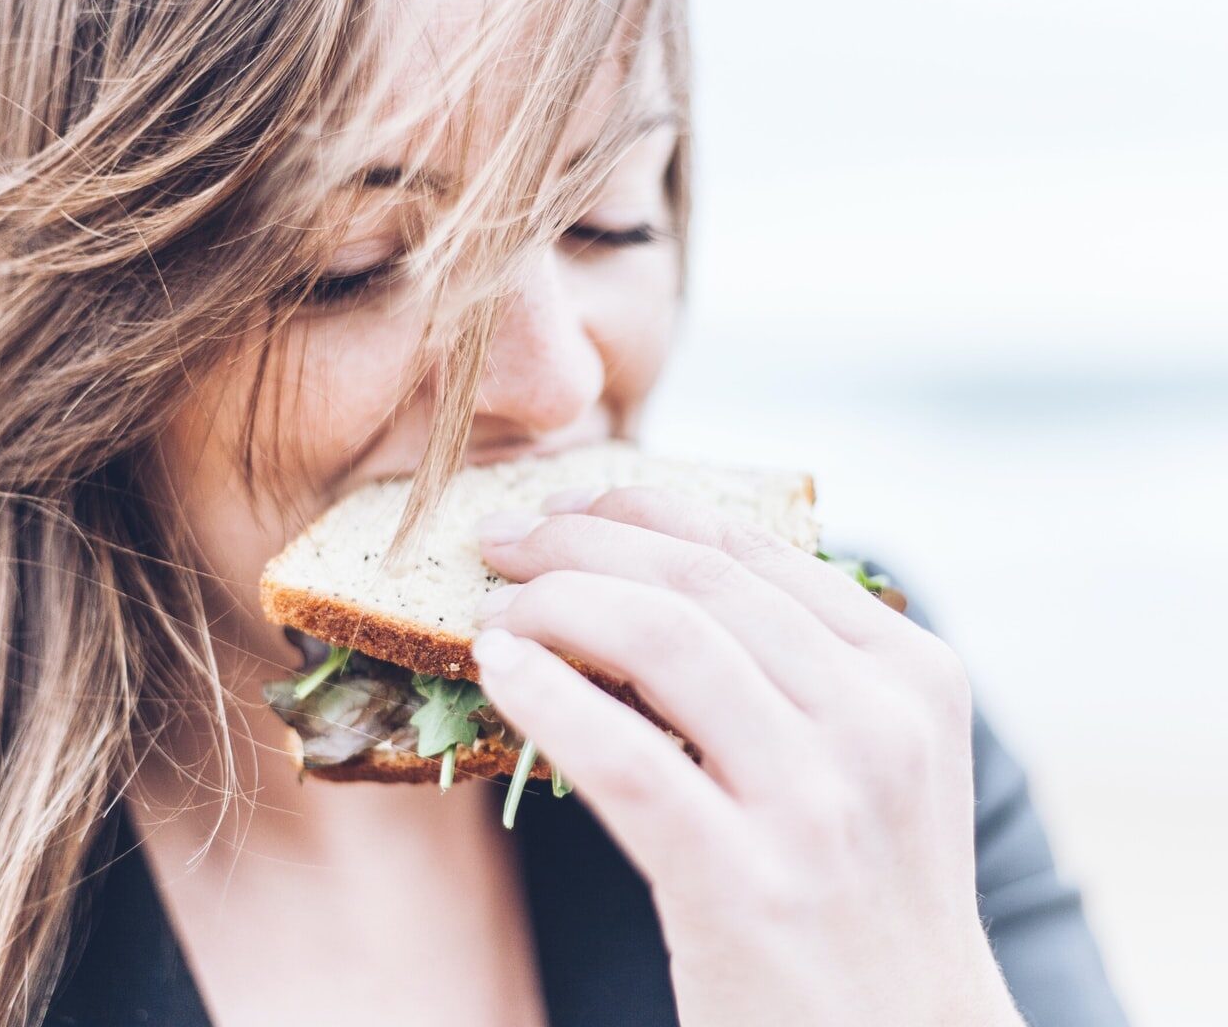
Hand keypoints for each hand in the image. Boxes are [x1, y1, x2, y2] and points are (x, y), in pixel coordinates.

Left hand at [470, 487, 1024, 1026]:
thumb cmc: (860, 896)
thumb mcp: (866, 761)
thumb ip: (792, 668)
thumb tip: (648, 578)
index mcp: (909, 672)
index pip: (750, 547)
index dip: (639, 509)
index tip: (565, 507)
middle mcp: (878, 720)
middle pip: (698, 581)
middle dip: (580, 542)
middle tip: (503, 544)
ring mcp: (819, 802)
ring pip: (663, 640)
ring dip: (554, 605)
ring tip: (493, 611)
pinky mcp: (747, 883)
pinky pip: (622, 757)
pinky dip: (546, 696)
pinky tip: (498, 672)